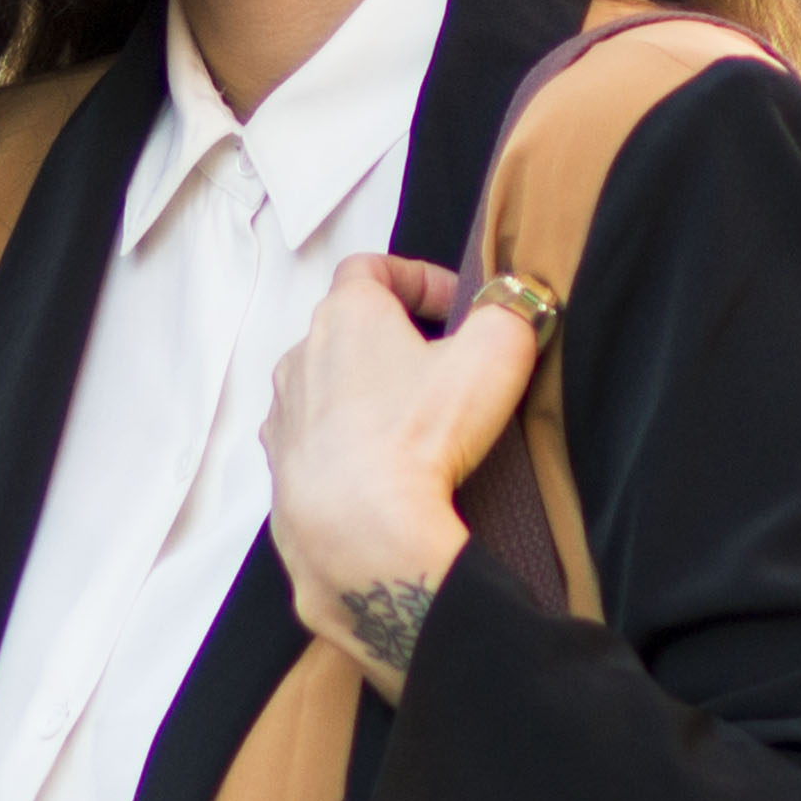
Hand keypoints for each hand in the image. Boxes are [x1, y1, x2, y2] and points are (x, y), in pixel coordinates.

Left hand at [271, 256, 531, 693]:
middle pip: (348, 328)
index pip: (372, 267)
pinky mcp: (282, 471)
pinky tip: (385, 472)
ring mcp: (285, 416)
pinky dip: (348, 448)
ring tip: (416, 425)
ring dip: (368, 395)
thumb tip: (518, 304)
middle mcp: (301, 356)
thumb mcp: (496, 352)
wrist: (361, 533)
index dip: (420, 278)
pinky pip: (317, 445)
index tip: (459, 308)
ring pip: (328, 387)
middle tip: (446, 368)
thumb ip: (511, 309)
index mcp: (346, 314)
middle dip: (397, 341)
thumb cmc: (419, 438)